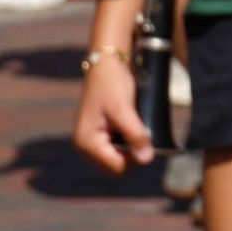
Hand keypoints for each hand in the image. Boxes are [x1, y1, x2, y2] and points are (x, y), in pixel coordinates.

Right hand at [74, 48, 150, 173]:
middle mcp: (85, 145)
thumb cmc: (112, 83)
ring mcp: (91, 140)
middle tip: (141, 129)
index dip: (135, 156)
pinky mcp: (99, 134)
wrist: (106, 63)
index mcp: (86, 142)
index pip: (117, 167)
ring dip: (131, 145)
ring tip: (136, 125)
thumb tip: (146, 160)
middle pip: (117, 165)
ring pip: (119, 157)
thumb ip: (135, 135)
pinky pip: (117, 147)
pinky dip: (128, 140)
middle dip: (132, 152)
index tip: (145, 137)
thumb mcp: (124, 109)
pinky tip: (132, 125)